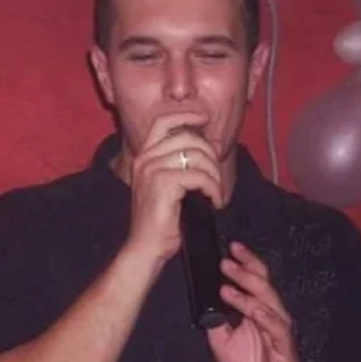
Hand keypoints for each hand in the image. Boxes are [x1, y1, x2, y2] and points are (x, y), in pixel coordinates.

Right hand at [123, 112, 222, 263]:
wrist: (146, 246)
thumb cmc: (161, 219)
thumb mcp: (167, 184)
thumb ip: (180, 162)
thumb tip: (209, 145)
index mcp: (144, 155)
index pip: (163, 121)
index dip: (187, 114)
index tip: (206, 119)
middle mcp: (145, 158)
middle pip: (188, 136)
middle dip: (210, 154)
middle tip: (216, 176)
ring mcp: (152, 169)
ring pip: (197, 155)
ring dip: (214, 175)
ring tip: (215, 193)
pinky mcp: (163, 183)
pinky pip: (200, 176)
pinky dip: (214, 188)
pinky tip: (214, 202)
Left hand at [207, 242, 305, 361]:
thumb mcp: (223, 341)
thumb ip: (216, 320)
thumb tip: (205, 300)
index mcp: (257, 311)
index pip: (253, 280)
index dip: (244, 263)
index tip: (230, 249)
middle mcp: (270, 315)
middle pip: (262, 284)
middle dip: (245, 269)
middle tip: (227, 260)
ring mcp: (279, 330)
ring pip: (269, 301)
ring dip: (249, 290)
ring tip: (229, 282)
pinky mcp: (285, 347)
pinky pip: (277, 328)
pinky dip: (266, 317)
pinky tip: (255, 309)